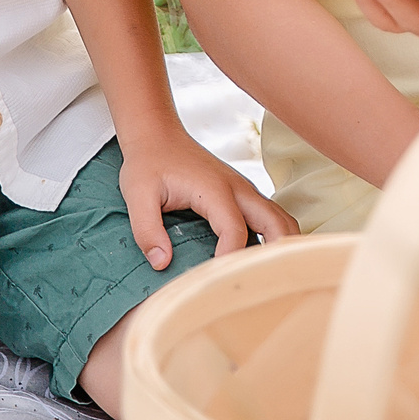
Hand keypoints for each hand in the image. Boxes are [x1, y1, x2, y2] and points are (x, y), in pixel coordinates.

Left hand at [115, 128, 297, 267]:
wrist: (158, 135)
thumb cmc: (148, 163)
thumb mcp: (137, 195)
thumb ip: (147, 231)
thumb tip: (162, 263)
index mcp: (215, 189)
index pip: (236, 231)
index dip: (230, 260)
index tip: (216, 283)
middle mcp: (239, 188)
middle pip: (277, 224)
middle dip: (276, 255)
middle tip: (261, 285)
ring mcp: (245, 190)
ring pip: (281, 219)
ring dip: (281, 246)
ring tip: (265, 277)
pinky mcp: (243, 194)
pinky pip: (271, 217)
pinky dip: (274, 237)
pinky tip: (258, 260)